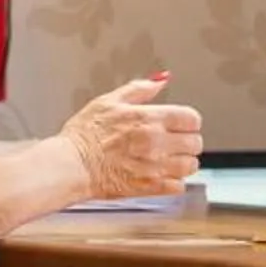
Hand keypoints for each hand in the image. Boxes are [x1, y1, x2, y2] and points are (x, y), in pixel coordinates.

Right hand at [62, 74, 204, 197]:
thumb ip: (140, 89)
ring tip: (171, 160)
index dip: (189, 121)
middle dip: (188, 141)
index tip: (181, 124)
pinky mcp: (149, 187)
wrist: (69, 166)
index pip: (192, 119)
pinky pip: (179, 187)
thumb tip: (161, 79)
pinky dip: (175, 182)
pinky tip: (162, 176)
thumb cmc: (84, 135)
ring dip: (184, 162)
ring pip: (191, 165)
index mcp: (149, 118)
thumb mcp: (109, 101)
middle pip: (195, 142)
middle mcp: (156, 142)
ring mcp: (155, 166)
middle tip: (175, 143)